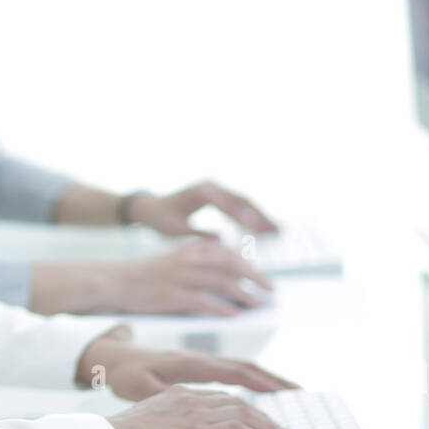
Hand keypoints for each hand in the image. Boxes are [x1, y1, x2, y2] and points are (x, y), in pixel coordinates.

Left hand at [78, 333, 299, 400]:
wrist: (113, 357)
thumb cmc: (125, 373)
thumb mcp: (142, 388)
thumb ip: (166, 396)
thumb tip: (190, 405)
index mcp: (192, 364)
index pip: (237, 371)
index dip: (263, 381)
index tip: (286, 391)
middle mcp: (201, 359)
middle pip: (247, 367)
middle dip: (275, 380)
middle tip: (301, 393)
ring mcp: (200, 362)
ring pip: (241, 369)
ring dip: (265, 380)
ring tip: (288, 394)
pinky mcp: (197, 368)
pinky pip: (230, 373)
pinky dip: (249, 381)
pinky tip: (259, 392)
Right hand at [107, 386, 292, 428]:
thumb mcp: (152, 422)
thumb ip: (171, 422)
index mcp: (177, 394)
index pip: (218, 397)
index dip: (240, 406)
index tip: (254, 415)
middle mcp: (188, 397)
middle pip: (234, 401)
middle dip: (259, 413)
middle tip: (276, 425)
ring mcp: (193, 412)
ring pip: (240, 412)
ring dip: (264, 424)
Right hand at [110, 238, 272, 315]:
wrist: (114, 281)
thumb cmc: (145, 276)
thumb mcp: (173, 261)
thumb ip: (197, 263)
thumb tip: (225, 276)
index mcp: (189, 249)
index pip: (228, 252)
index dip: (249, 264)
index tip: (263, 277)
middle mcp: (188, 259)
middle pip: (230, 264)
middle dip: (254, 276)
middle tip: (270, 290)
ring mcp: (180, 276)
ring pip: (221, 282)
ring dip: (243, 293)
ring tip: (257, 305)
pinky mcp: (171, 295)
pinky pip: (203, 301)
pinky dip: (221, 307)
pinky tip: (234, 315)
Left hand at [127, 180, 279, 237]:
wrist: (151, 207)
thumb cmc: (161, 219)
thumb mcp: (176, 230)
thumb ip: (197, 235)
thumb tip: (220, 243)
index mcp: (201, 192)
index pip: (226, 204)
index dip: (243, 217)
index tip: (257, 229)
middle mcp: (211, 185)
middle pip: (241, 199)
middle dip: (260, 215)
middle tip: (276, 230)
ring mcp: (216, 187)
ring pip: (243, 200)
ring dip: (260, 215)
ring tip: (276, 229)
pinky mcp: (218, 193)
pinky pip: (238, 203)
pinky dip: (251, 214)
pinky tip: (262, 226)